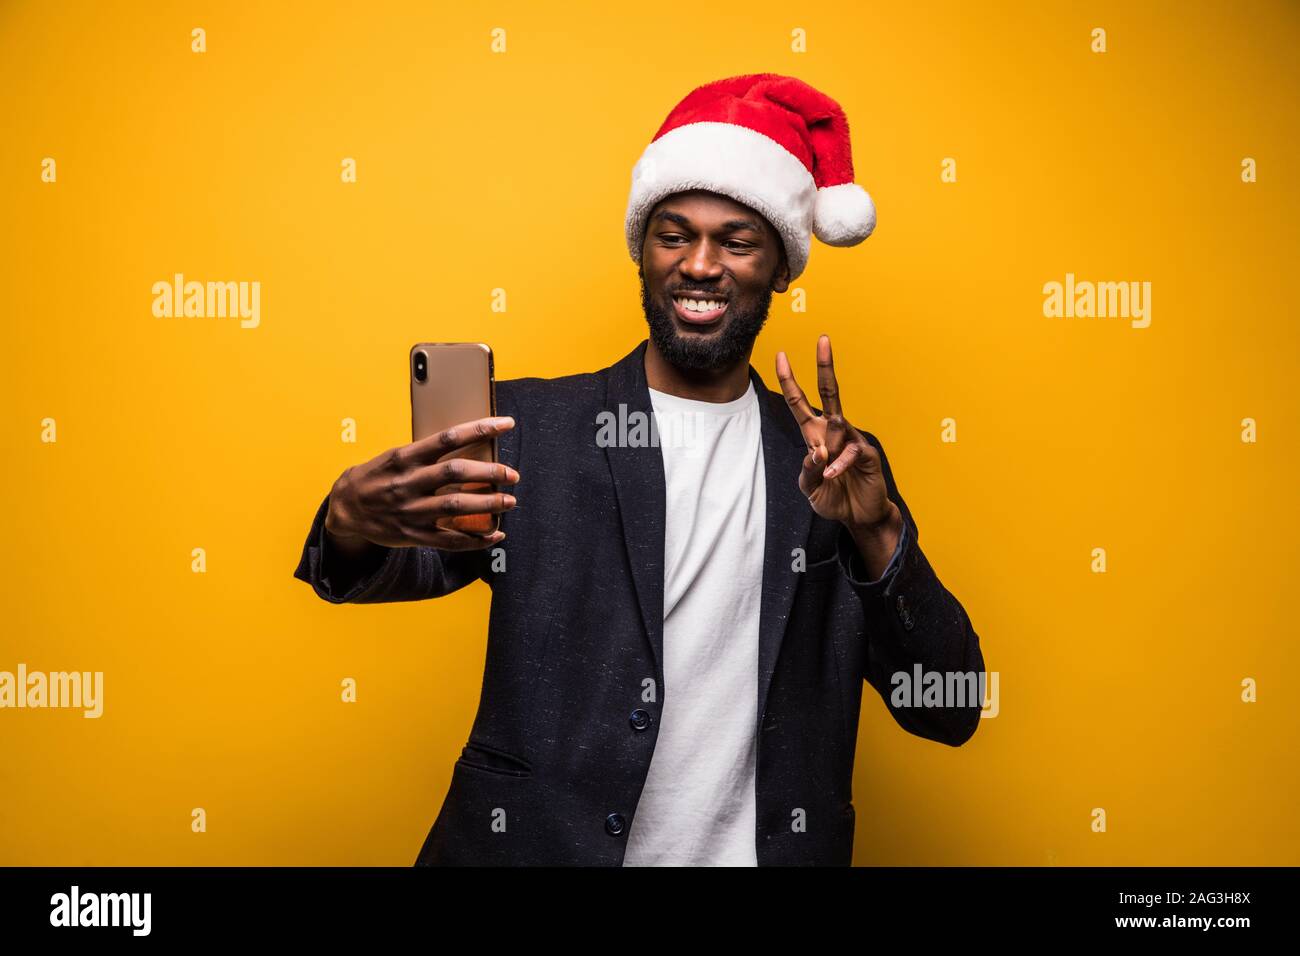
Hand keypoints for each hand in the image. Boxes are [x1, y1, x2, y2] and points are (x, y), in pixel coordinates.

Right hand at [324, 416, 519, 551]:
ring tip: (510, 501)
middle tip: (512, 474)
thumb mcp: (396, 456)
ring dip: (488, 504)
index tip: (506, 424)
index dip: (480, 429)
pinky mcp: (412, 535)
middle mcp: (408, 482)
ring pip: (456, 507)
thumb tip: (469, 443)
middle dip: (490, 472)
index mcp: (405, 457)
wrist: (345, 508)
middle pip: (456, 473)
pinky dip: (476, 539)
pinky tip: (495, 534)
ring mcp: (410, 510)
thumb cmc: (377, 477)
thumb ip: (427, 452)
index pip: (449, 437)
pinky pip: (449, 540)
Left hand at [775, 336, 901, 542]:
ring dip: (829, 442)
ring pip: (839, 423)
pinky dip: (839, 465)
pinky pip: (851, 452)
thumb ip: (808, 471)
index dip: (789, 380)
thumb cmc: (833, 497)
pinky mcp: (866, 454)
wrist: (860, 516)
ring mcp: (851, 440)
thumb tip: (814, 453)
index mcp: (814, 435)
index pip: (799, 402)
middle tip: (823, 339)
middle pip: (829, 392)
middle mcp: (833, 432)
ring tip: (825, 459)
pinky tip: (832, 476)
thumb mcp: (809, 487)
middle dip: (825, 366)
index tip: (781, 356)